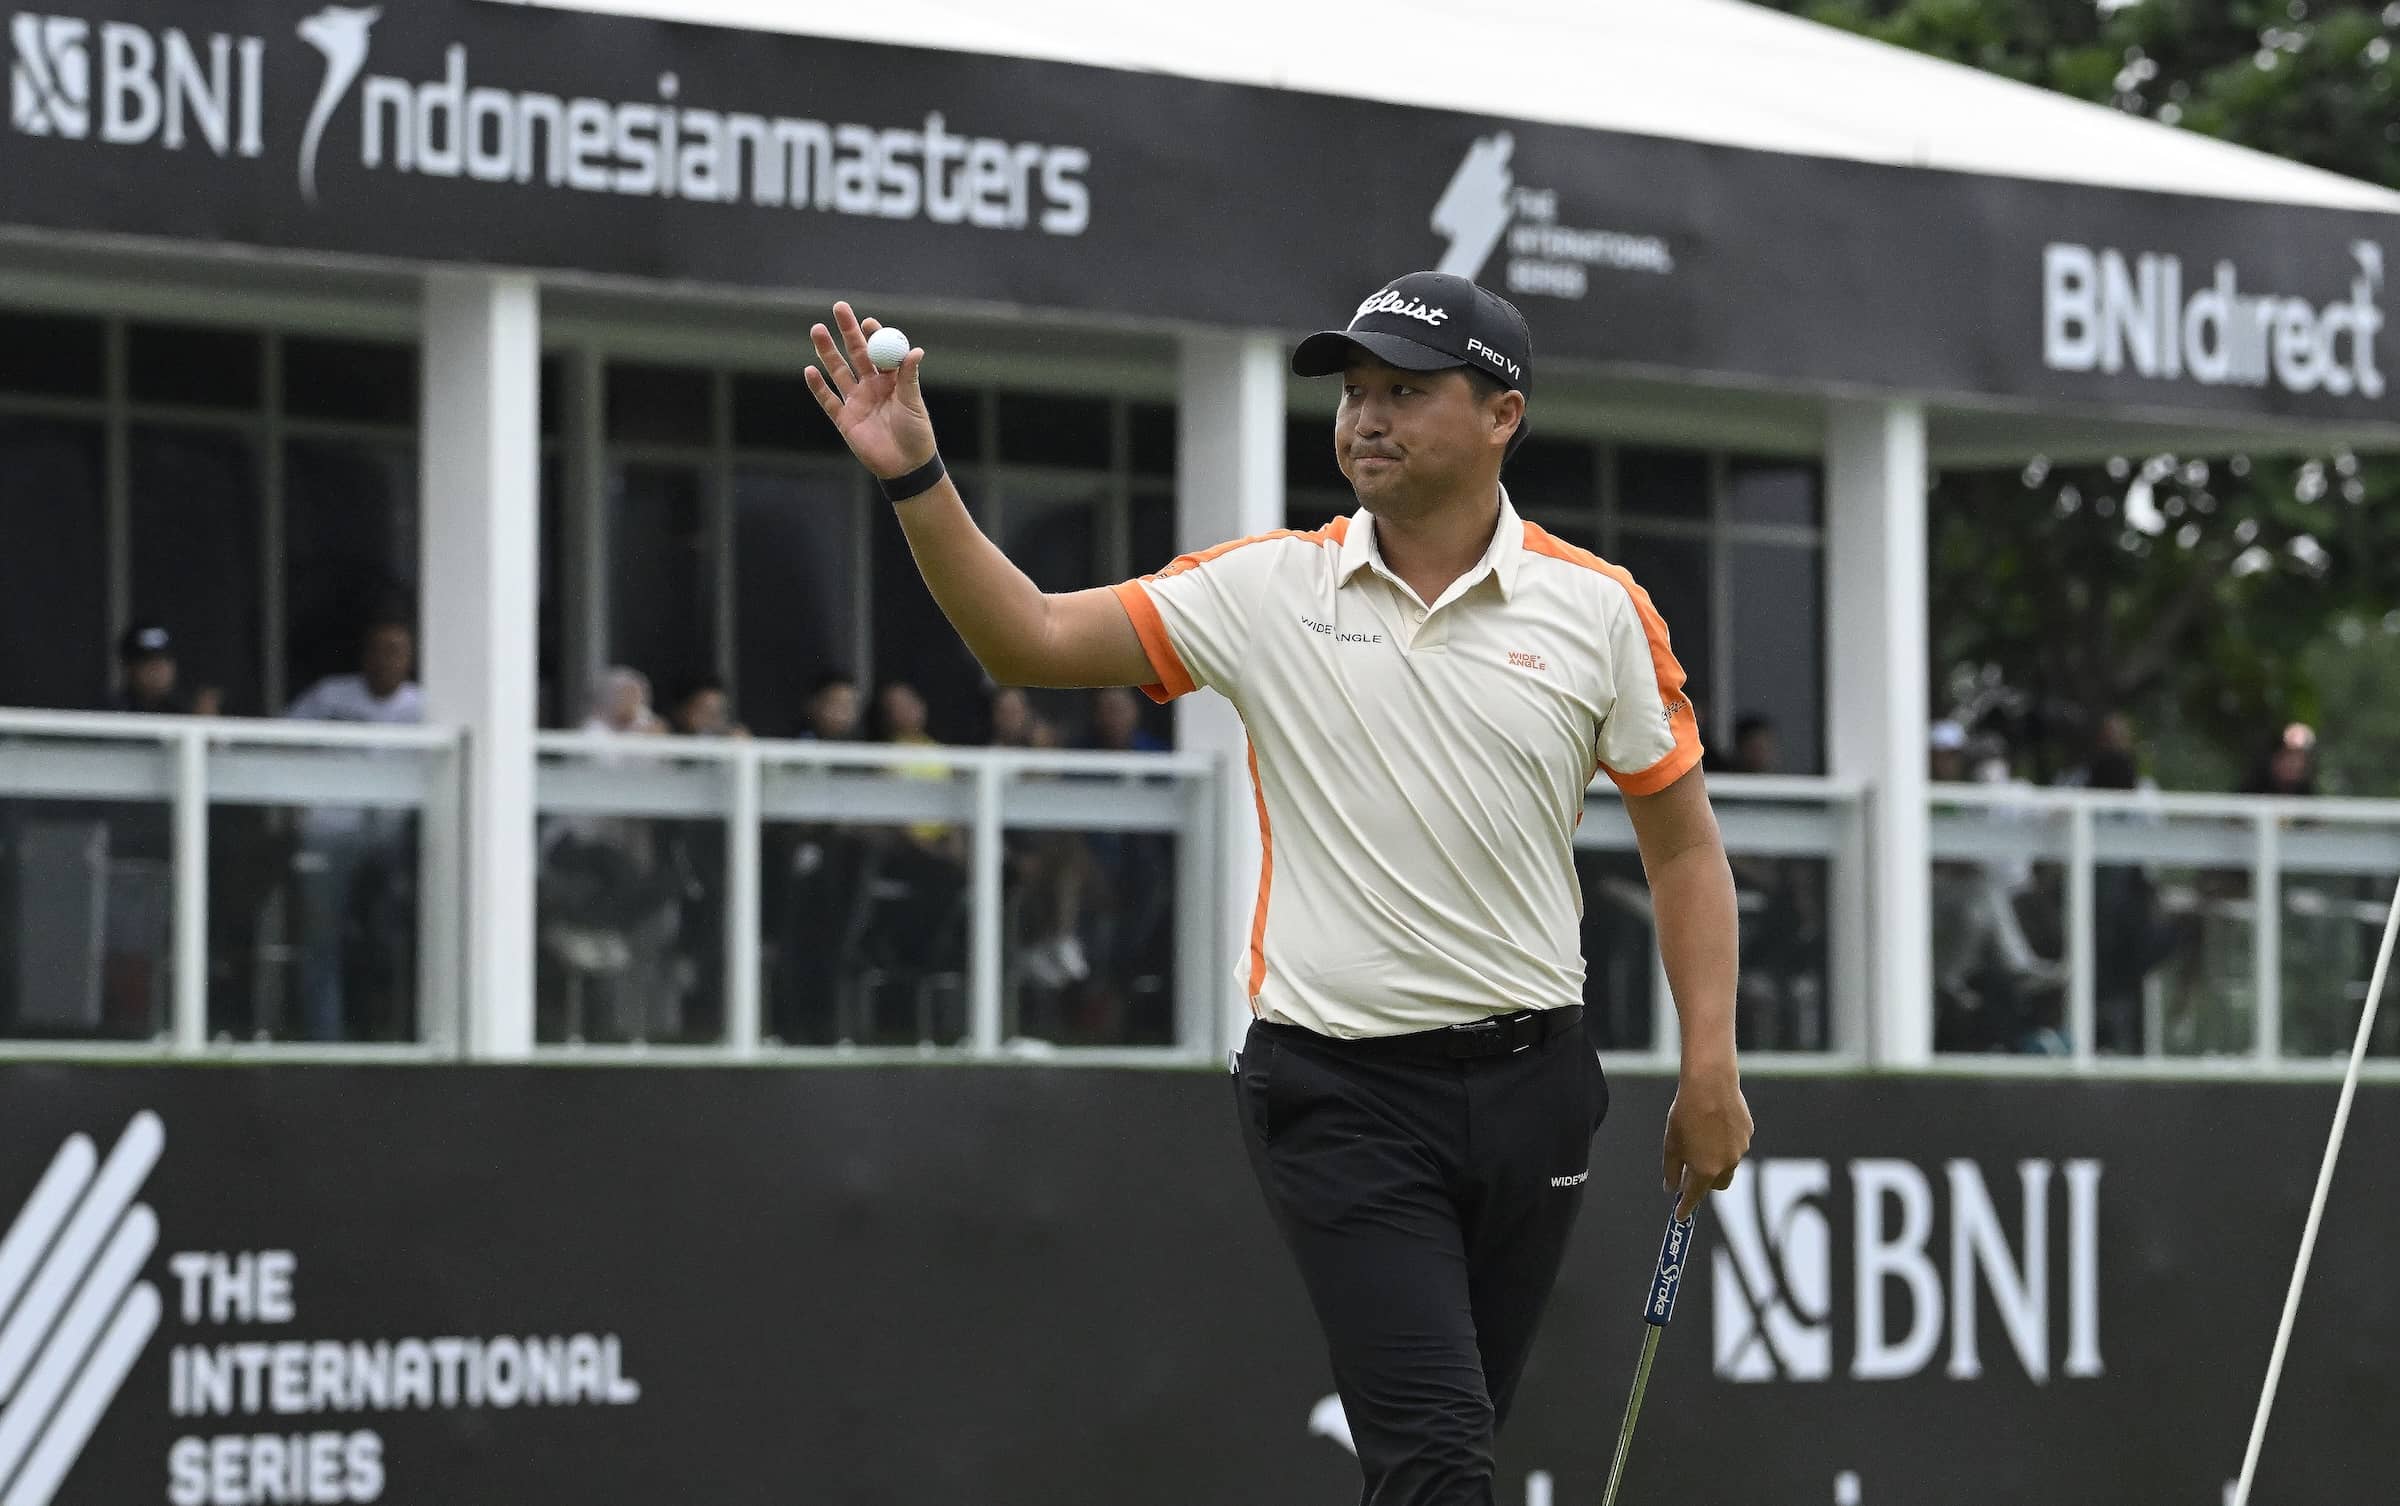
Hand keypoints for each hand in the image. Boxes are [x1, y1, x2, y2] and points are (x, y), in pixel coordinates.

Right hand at [803, 301, 936, 481]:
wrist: (905, 467)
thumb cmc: (916, 433)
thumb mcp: (913, 402)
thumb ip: (908, 377)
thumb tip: (915, 351)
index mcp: (892, 380)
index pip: (880, 351)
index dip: (873, 335)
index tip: (867, 321)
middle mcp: (872, 386)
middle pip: (856, 354)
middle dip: (847, 331)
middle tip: (839, 308)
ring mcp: (856, 401)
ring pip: (838, 371)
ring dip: (828, 351)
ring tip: (817, 329)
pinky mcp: (844, 419)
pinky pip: (828, 400)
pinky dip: (818, 386)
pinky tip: (809, 370)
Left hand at [1662, 1062, 1752, 1219]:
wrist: (1710, 1084)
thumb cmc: (1686, 1114)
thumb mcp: (1671, 1145)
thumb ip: (1672, 1171)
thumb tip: (1671, 1188)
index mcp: (1705, 1170)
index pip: (1695, 1197)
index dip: (1686, 1208)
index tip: (1680, 1216)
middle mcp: (1727, 1164)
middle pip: (1716, 1185)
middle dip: (1704, 1183)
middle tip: (1690, 1171)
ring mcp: (1740, 1149)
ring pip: (1728, 1164)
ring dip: (1715, 1161)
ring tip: (1701, 1138)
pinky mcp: (1747, 1134)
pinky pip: (1735, 1145)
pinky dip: (1724, 1143)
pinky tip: (1714, 1124)